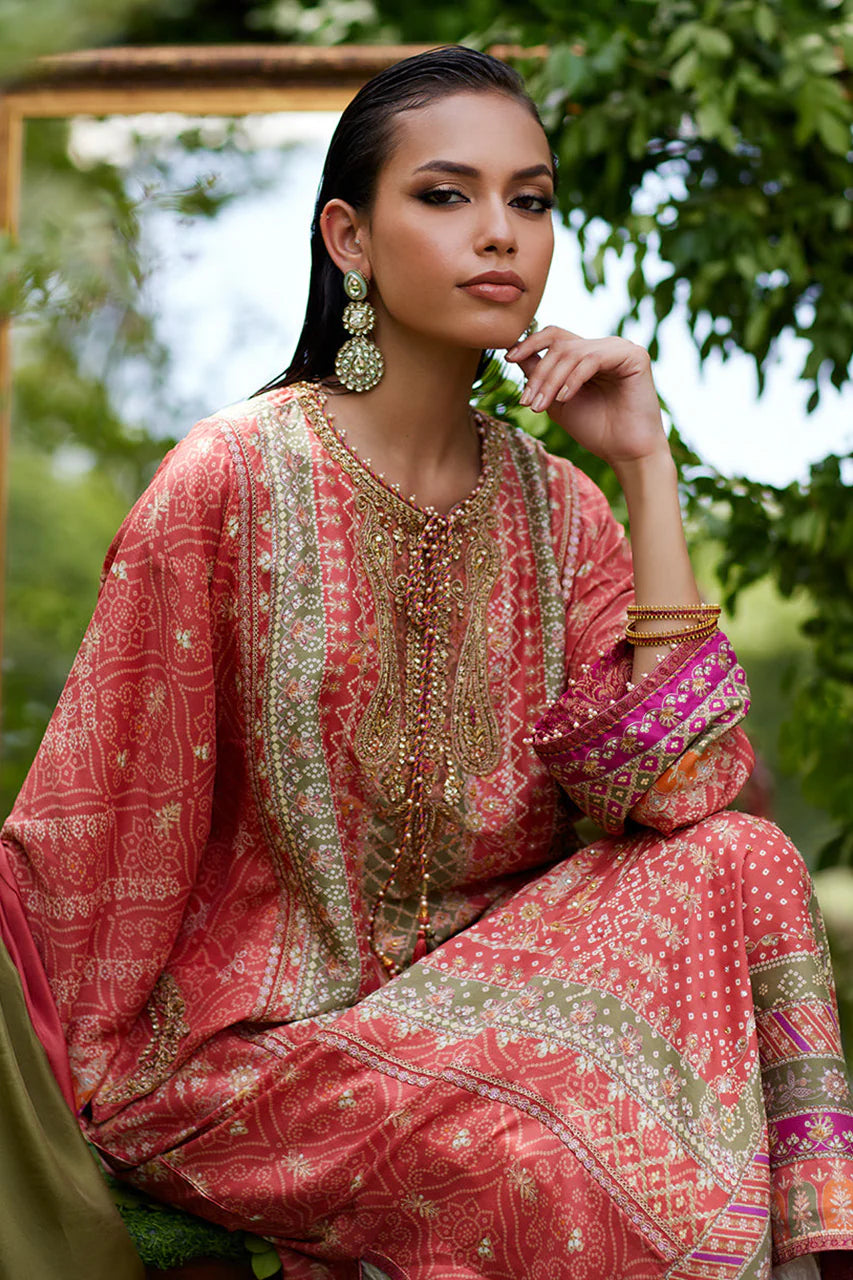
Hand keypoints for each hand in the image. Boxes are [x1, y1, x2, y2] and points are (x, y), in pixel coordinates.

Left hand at [505, 327, 668, 466]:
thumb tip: (514, 352)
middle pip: (559, 344)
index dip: (529, 343)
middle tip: (527, 401)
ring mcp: (620, 348)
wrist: (625, 452)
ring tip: (542, 406)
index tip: (508, 359)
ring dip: (551, 380)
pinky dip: (573, 378)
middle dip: (539, 373)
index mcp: (587, 354)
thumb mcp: (557, 401)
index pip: (554, 336)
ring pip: (572, 352)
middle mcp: (604, 347)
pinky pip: (593, 359)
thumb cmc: (594, 429)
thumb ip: (540, 376)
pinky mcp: (634, 356)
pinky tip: (565, 398)